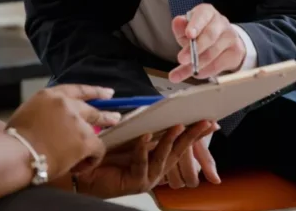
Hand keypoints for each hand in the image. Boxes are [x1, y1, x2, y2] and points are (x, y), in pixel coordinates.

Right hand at [5, 85, 120, 180]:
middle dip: (105, 113)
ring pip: (94, 132)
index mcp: (48, 95)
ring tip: (89, 154)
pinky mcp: (84, 138)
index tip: (106, 93)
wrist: (16, 152)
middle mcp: (65, 103)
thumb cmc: (14, 139)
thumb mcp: (26, 114)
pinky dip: (90, 160)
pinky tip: (79, 167)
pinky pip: (96, 149)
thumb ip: (43, 113)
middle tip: (115, 117)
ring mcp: (77, 120)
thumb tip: (50, 122)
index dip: (93, 91)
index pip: (76, 89)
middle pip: (91, 107)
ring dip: (91, 144)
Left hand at [74, 121, 217, 197]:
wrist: (85, 172)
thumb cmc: (106, 155)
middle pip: (178, 151)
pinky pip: (141, 162)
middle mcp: (156, 169)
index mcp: (156, 158)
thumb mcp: (129, 138)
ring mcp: (148, 177)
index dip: (195, 134)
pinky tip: (145, 136)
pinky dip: (143, 148)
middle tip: (204, 123)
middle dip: (192, 136)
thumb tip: (159, 112)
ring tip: (178, 125)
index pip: (180, 144)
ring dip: (170, 140)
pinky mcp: (136, 182)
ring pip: (163, 157)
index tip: (209, 122)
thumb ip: (145, 130)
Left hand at [169, 4, 246, 82]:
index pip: (202, 15)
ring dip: (198, 63)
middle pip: (210, 35)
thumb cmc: (200, 34)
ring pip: (213, 52)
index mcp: (207, 12)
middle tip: (181, 59)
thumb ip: (180, 28)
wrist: (223, 42)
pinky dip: (206, 71)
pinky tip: (198, 73)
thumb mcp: (187, 29)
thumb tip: (177, 21)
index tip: (189, 35)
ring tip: (185, 71)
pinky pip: (219, 64)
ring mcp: (230, 36)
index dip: (196, 25)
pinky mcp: (235, 52)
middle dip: (195, 49)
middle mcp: (220, 21)